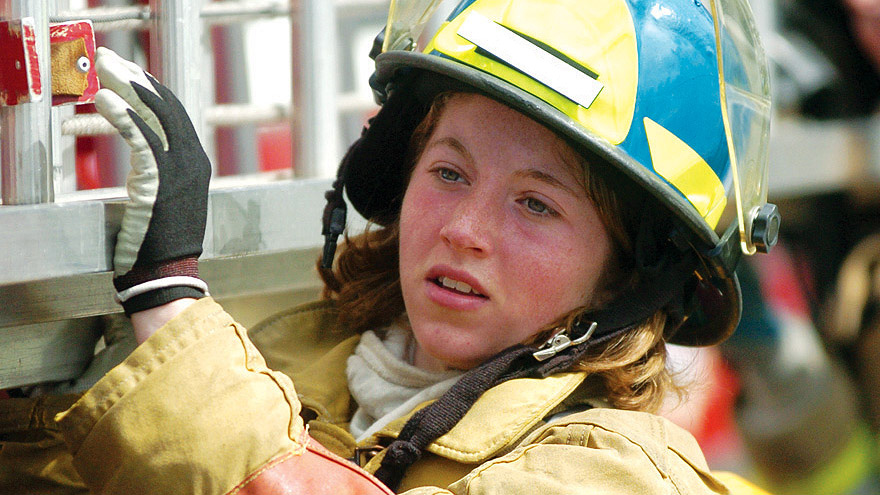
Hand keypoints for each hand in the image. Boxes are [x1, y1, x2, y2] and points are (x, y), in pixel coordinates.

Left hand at [94, 47, 211, 314]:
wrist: (166, 272)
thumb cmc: (159, 244)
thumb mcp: (167, 201)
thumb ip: (160, 175)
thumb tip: (144, 160)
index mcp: (196, 165)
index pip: (176, 116)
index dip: (152, 90)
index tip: (130, 73)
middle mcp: (193, 161)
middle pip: (166, 108)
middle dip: (137, 79)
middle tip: (110, 60)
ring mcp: (179, 170)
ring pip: (154, 116)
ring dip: (127, 87)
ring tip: (104, 69)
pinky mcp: (159, 179)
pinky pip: (140, 138)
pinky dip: (122, 115)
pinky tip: (105, 99)